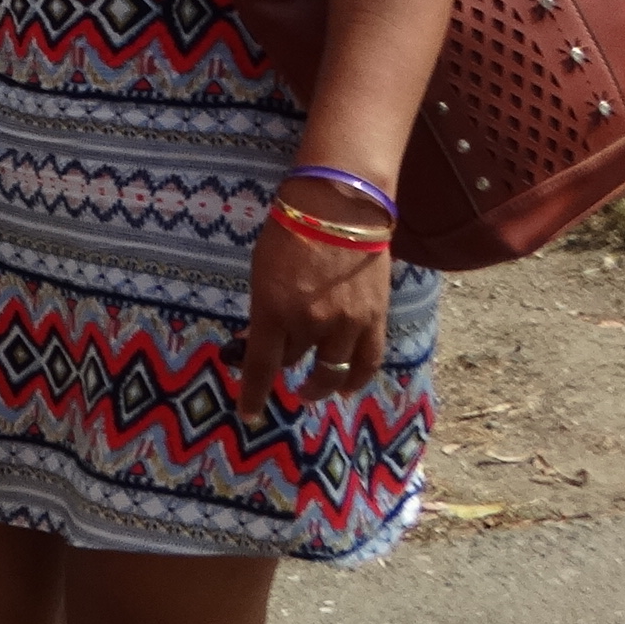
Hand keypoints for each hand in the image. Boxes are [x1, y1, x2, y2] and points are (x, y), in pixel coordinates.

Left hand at [237, 179, 394, 425]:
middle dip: (285, 371)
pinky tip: (346, 388)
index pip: (261, 366)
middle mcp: (310, 324)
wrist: (338, 208)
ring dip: (321, 385)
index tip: (249, 414)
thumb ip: (263, 311)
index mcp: (273, 310)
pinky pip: (367, 362)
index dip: (254, 394)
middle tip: (280, 377)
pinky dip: (356, 380)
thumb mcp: (260, 272)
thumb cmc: (288, 233)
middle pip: (295, 362)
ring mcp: (346, 324)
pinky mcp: (374, 319)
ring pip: (333, 371)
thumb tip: (256, 342)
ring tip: (313, 392)